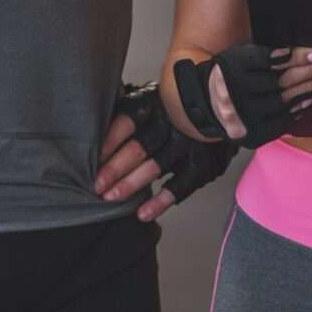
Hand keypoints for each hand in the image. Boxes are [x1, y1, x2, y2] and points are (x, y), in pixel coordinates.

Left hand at [94, 82, 234, 220]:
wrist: (220, 109)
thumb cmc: (176, 107)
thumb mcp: (153, 98)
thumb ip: (130, 112)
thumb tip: (95, 127)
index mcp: (155, 105)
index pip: (128, 122)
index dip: (110, 141)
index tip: (92, 158)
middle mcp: (171, 123)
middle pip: (139, 147)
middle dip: (115, 168)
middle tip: (96, 185)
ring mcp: (187, 145)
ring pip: (155, 167)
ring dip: (131, 184)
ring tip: (111, 197)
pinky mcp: (201, 165)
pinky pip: (179, 187)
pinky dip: (160, 202)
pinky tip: (142, 213)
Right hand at [172, 45, 311, 147]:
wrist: (206, 105)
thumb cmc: (229, 74)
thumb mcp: (240, 58)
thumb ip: (265, 56)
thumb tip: (295, 55)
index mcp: (232, 71)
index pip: (272, 63)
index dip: (296, 57)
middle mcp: (237, 96)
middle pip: (281, 82)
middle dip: (310, 72)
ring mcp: (244, 118)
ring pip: (283, 102)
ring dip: (307, 90)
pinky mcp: (252, 135)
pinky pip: (280, 122)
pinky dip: (296, 110)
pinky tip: (308, 100)